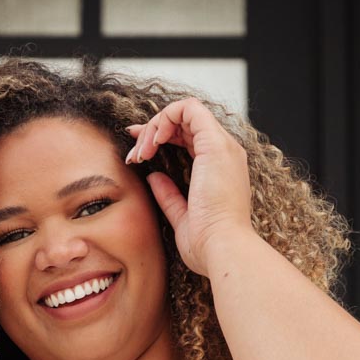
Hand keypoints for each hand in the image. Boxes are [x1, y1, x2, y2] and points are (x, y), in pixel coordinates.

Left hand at [125, 98, 253, 275]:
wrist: (222, 250)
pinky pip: (188, 109)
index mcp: (220, 169)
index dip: (161, 138)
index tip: (139, 153)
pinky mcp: (214, 144)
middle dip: (153, 131)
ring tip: (140, 154)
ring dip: (155, 126)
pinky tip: (153, 141)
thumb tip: (154, 178)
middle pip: (185, 123)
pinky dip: (165, 118)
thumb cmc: (208, 245)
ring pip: (184, 111)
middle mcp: (224, 153)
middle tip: (134, 154)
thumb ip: (169, 196)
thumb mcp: (182, 218)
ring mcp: (222, 146)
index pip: (189, 138)